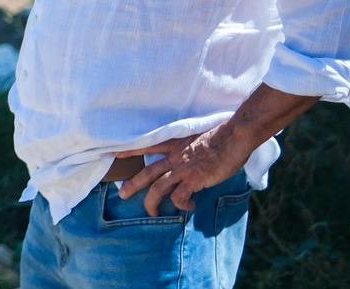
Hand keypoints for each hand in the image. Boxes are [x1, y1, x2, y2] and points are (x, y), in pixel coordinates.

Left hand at [117, 123, 251, 215]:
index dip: (131, 151)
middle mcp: (174, 157)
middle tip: (122, 194)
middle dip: (133, 185)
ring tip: (153, 213)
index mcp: (174, 145)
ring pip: (158, 188)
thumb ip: (188, 149)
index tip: (116, 155)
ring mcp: (182, 169)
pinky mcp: (194, 180)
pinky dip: (182, 205)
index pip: (147, 146)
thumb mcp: (197, 138)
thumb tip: (190, 159)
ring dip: (152, 203)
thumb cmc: (221, 136)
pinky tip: (190, 207)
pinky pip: (179, 197)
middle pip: (147, 172)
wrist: (233, 136)